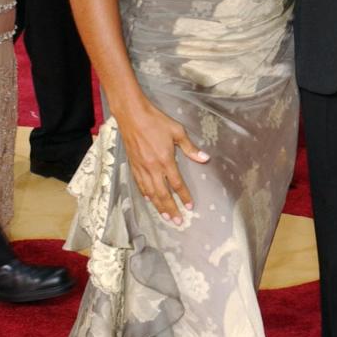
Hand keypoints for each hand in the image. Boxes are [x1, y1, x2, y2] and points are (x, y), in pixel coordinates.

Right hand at [118, 100, 208, 223]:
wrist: (132, 115)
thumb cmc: (156, 121)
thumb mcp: (177, 131)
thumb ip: (190, 148)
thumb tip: (205, 158)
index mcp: (165, 160)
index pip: (177, 183)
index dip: (184, 196)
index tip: (190, 206)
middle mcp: (152, 167)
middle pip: (163, 193)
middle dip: (171, 208)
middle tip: (178, 221)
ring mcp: (141, 167)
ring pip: (150, 192)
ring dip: (159, 206)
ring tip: (166, 217)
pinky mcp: (133, 165)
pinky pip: (140, 184)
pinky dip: (145, 194)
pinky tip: (149, 200)